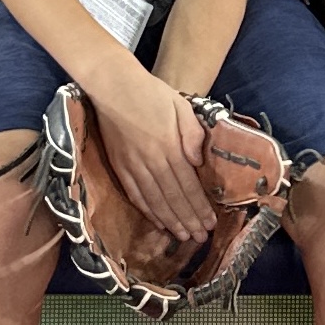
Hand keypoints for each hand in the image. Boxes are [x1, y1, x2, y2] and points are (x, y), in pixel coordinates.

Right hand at [88, 70, 214, 240]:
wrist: (113, 87)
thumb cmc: (152, 94)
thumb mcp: (182, 107)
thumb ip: (193, 136)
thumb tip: (198, 163)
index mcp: (169, 148)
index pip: (188, 186)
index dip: (200, 207)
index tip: (210, 223)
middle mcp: (151, 162)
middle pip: (172, 198)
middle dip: (188, 220)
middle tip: (200, 238)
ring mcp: (133, 167)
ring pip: (154, 201)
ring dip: (170, 221)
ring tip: (183, 237)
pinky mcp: (119, 167)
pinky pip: (135, 195)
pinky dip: (148, 212)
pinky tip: (158, 222)